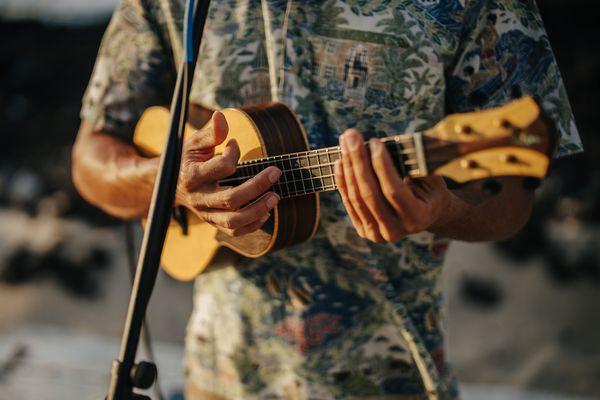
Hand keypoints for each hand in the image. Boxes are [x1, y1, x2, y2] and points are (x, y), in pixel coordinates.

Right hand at [176, 111, 280, 236]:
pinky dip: (253, 224)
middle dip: (257, 185)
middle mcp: (199, 198)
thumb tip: (221, 116)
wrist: (173, 185)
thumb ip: (210, 132)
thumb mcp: (195, 143)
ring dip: (258, 209)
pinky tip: (266, 212)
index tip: (236, 143)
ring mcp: (206, 214)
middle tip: (276, 172)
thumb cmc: (189, 160)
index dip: (234, 153)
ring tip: (276, 196)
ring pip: (233, 220)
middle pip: (231, 198)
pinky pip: (235, 231)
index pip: (221, 167)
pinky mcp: (214, 223)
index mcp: (192, 176)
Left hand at [334, 129, 450, 242]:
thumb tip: (384, 146)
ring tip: (345, 142)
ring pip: (357, 197)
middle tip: (351, 135)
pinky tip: (340, 161)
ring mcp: (378, 234)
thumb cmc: (430, 188)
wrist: (426, 213)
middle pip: (370, 193)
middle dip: (358, 161)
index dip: (382, 165)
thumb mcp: (431, 176)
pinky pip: (349, 203)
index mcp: (417, 217)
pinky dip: (343, 181)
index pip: (394, 190)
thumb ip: (413, 166)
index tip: (374, 141)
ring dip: (348, 167)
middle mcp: (396, 231)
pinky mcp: (364, 230)